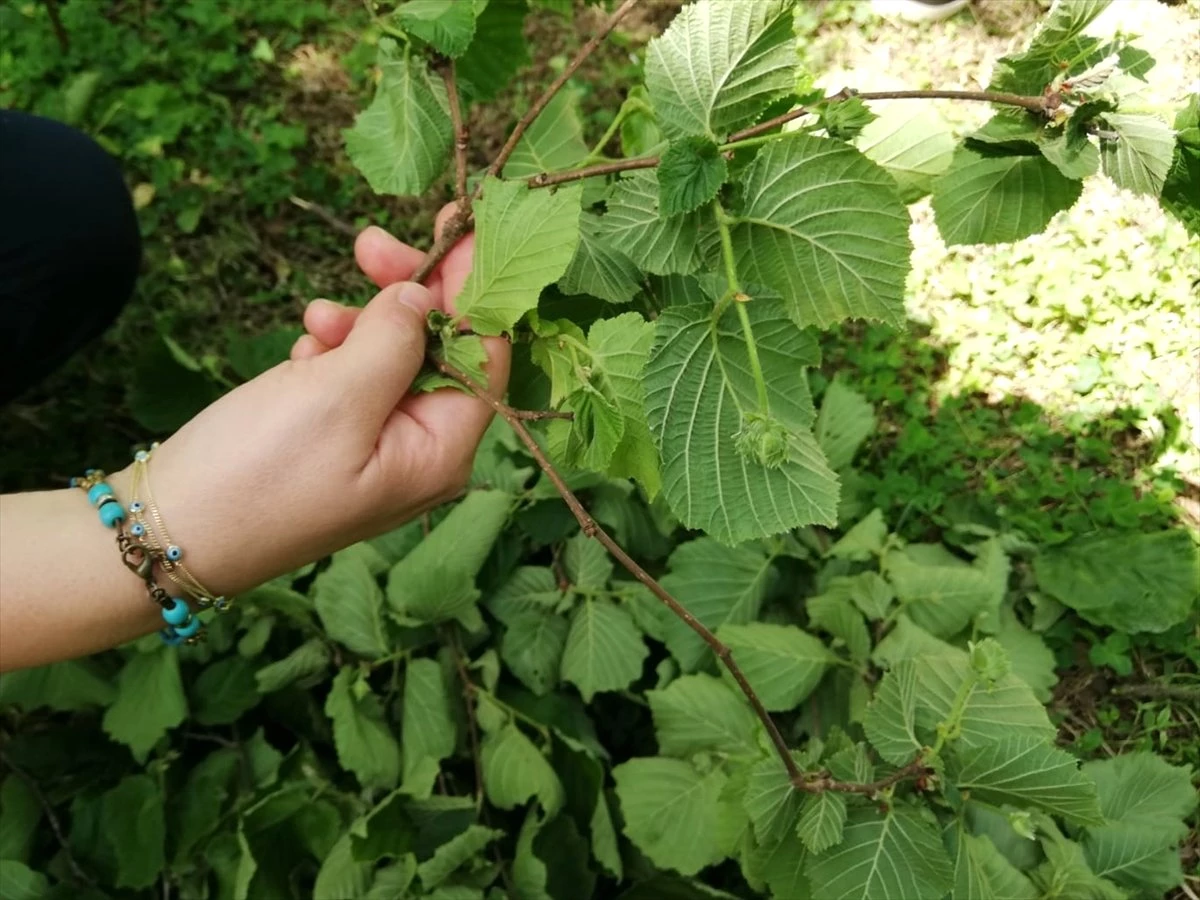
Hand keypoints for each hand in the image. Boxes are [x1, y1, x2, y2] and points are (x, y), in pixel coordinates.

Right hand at [115, 206, 508, 596]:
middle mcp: (422, 451)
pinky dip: (332, 352)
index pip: (487, 355)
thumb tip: (425, 295)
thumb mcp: (336, 397)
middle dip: (407, 294)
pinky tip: (302, 354)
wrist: (170, 530)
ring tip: (312, 321)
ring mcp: (379, 444)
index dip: (476, 289)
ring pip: (392, 355)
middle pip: (442, 348)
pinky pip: (353, 376)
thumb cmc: (260, 474)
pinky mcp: (336, 437)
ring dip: (358, 323)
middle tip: (368, 242)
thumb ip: (394, 340)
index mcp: (442, 452)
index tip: (459, 226)